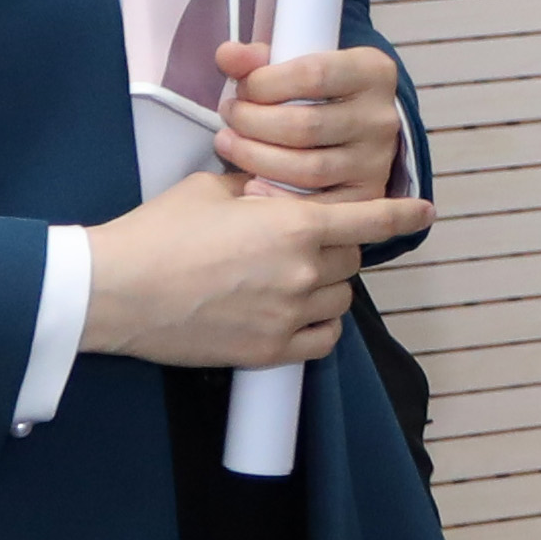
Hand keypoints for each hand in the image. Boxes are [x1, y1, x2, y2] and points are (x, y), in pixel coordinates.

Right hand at [81, 164, 431, 367]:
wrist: (117, 290)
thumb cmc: (159, 234)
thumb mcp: (212, 187)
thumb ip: (257, 188)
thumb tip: (273, 189)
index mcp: (294, 226)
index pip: (369, 219)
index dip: (402, 216)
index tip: (423, 212)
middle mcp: (303, 272)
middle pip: (351, 259)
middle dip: (333, 247)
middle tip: (297, 243)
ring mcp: (288, 316)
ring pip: (340, 301)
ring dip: (326, 287)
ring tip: (288, 278)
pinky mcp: (268, 351)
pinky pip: (320, 341)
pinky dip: (316, 327)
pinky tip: (294, 315)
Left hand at [212, 40, 403, 200]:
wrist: (355, 128)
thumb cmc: (319, 93)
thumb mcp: (297, 63)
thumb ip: (259, 58)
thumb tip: (227, 55)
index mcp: (372, 72)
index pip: (313, 74)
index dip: (265, 83)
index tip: (243, 88)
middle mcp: (381, 118)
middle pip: (306, 125)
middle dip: (252, 121)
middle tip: (230, 116)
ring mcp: (376, 161)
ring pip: (308, 168)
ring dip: (255, 157)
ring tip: (230, 144)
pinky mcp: (366, 196)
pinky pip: (316, 205)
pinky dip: (276, 196)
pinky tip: (251, 184)